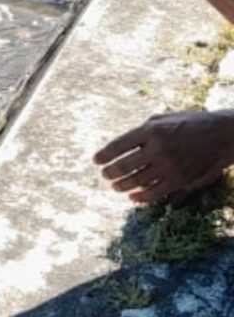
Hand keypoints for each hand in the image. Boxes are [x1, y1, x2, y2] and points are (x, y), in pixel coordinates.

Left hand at [93, 110, 233, 204]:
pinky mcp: (181, 180)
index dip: (104, 154)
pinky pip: (156, 193)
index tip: (95, 161)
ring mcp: (170, 166)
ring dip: (123, 185)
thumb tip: (123, 144)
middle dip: (111, 172)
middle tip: (104, 174)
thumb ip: (142, 130)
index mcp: (151, 131)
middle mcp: (158, 149)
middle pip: (125, 165)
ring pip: (138, 181)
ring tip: (115, 186)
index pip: (119, 145)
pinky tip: (133, 197)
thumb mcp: (163, 119)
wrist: (222, 136)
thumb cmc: (189, 124)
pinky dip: (141, 197)